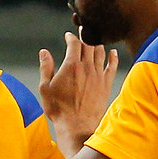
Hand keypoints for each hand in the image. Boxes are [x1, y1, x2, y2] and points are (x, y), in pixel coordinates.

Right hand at [38, 32, 114, 150]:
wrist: (77, 127)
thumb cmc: (58, 109)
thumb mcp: (45, 88)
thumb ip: (46, 67)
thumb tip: (44, 52)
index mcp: (71, 66)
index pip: (74, 43)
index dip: (71, 37)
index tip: (68, 36)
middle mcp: (87, 67)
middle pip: (89, 44)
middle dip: (85, 36)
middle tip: (84, 31)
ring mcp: (98, 76)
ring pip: (100, 53)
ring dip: (97, 44)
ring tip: (94, 40)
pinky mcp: (106, 85)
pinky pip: (112, 67)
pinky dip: (113, 58)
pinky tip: (113, 52)